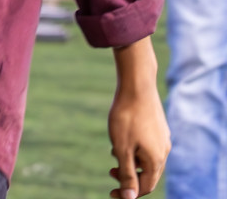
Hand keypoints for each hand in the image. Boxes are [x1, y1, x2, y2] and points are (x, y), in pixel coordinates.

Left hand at [108, 38, 169, 198]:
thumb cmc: (126, 117)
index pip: (145, 187)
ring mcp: (162, 138)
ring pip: (146, 159)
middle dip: (129, 176)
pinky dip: (134, 148)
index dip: (128, 193)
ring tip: (113, 153)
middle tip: (110, 172)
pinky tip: (121, 139)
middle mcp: (163, 151)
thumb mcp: (122, 148)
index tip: (111, 192)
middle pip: (147, 174)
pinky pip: (147, 146)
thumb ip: (127, 173)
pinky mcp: (158, 128)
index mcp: (156, 160)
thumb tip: (130, 197)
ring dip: (130, 161)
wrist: (137, 86)